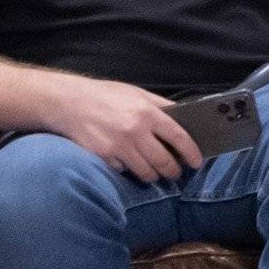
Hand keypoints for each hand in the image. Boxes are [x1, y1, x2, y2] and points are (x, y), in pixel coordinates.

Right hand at [47, 76, 203, 182]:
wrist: (70, 103)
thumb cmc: (108, 96)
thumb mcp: (139, 93)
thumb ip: (161, 106)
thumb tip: (183, 117)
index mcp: (148, 113)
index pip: (178, 137)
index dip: (191, 152)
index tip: (197, 162)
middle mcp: (135, 132)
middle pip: (163, 161)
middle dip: (173, 170)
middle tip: (176, 172)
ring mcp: (118, 147)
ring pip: (145, 171)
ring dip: (154, 175)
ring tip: (156, 173)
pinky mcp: (103, 157)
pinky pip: (123, 171)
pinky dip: (129, 171)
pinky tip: (131, 165)